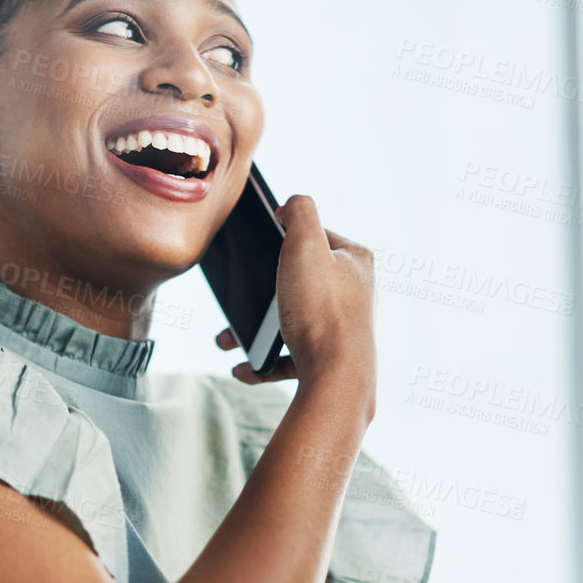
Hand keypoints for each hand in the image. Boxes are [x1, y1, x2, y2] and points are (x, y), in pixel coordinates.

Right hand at [215, 194, 375, 392]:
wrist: (335, 377)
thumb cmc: (322, 312)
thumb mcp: (305, 244)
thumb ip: (299, 211)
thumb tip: (291, 205)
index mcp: (354, 261)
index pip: (315, 238)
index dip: (285, 241)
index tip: (262, 254)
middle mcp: (354, 293)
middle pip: (297, 281)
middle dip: (262, 293)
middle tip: (238, 301)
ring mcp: (341, 328)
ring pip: (289, 320)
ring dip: (256, 329)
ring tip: (228, 339)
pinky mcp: (327, 358)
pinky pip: (288, 356)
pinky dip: (264, 360)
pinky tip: (245, 366)